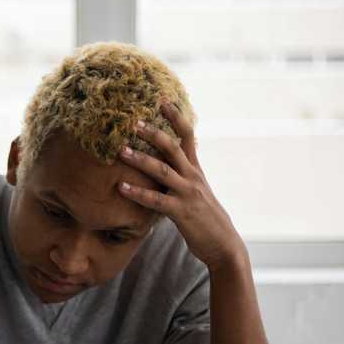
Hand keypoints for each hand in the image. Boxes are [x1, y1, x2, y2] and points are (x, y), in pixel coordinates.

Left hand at [117, 102, 246, 271]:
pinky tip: (120, 187)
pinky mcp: (181, 212)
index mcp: (195, 169)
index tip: (162, 99)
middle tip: (133, 120)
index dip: (176, 117)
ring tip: (120, 150)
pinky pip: (155, 200)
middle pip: (172, 147)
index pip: (187, 136)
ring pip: (162, 170)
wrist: (223, 244)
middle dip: (153, 132)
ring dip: (140, 159)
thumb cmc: (204, 218)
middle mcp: (192, 176)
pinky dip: (137, 193)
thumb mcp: (194, 191)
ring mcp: (187, 193)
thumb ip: (180, 176)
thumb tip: (162, 164)